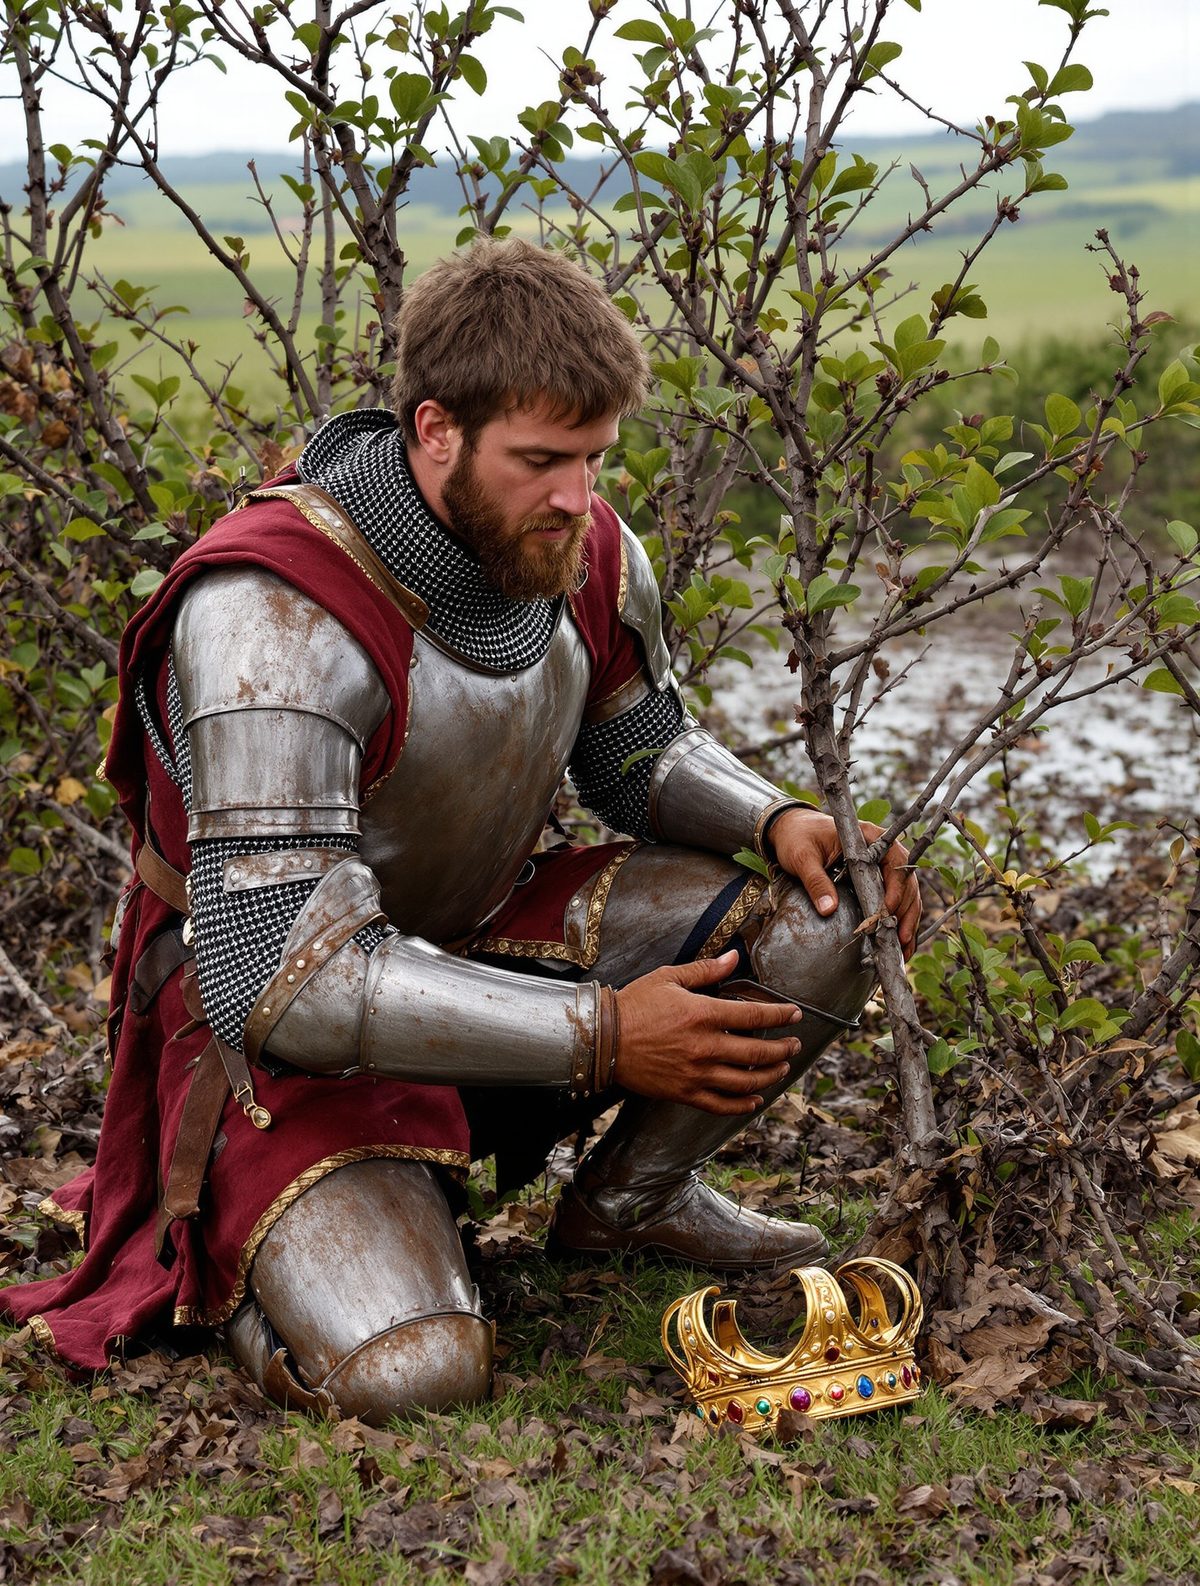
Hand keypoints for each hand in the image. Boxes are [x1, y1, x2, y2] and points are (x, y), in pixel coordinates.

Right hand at [613, 950, 800, 1114]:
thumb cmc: (634, 1004)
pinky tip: (755, 1100)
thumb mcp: (669, 978)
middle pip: (758, 1052)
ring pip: (746, 1081)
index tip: (795, 1014)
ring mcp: (696, 1074)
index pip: (755, 1017)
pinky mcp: (684, 1093)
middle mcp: (705, 1047)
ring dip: (771, 1076)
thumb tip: (733, 958)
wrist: (603, 1039)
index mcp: (704, 1015)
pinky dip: (743, 1105)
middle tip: (795, 1045)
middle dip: (783, 1048)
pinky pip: (721, 1105)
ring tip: (782, 1068)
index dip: (781, 1015)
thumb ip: (705, 970)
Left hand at [769, 807, 920, 958]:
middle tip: (900, 938)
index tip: (886, 910)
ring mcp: (881, 864)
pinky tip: (901, 942)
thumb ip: (815, 881)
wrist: (792, 829)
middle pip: (906, 880)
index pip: (894, 861)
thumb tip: (829, 910)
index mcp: (868, 836)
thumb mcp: (803, 858)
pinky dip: (899, 919)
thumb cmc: (799, 838)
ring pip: (906, 892)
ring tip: (904, 947)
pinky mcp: (875, 878)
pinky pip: (895, 898)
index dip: (896, 887)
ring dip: (907, 919)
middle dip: (906, 910)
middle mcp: (881, 849)